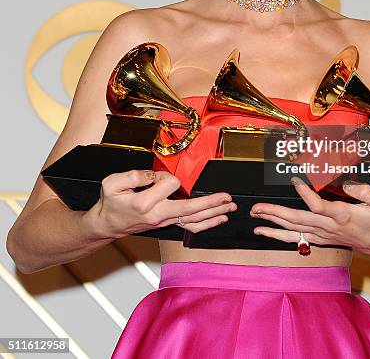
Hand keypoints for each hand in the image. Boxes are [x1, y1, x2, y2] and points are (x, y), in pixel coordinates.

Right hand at [85, 169, 235, 238]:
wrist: (108, 224)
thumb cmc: (111, 203)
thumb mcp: (112, 183)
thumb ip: (133, 176)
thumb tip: (153, 175)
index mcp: (145, 203)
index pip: (169, 184)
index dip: (165, 175)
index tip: (155, 176)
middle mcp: (158, 215)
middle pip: (190, 208)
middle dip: (210, 203)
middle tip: (226, 197)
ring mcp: (165, 222)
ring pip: (194, 219)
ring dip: (214, 213)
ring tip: (229, 207)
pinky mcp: (168, 224)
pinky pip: (191, 226)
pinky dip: (207, 223)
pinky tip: (219, 219)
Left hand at [250, 178, 369, 255]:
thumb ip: (365, 191)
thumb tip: (346, 184)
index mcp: (342, 215)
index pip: (318, 206)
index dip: (306, 194)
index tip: (295, 180)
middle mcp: (328, 226)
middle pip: (297, 220)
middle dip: (275, 213)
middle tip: (256, 207)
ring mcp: (323, 234)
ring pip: (293, 229)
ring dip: (272, 222)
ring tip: (255, 216)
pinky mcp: (320, 238)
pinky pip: (296, 238)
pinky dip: (279, 235)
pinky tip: (264, 231)